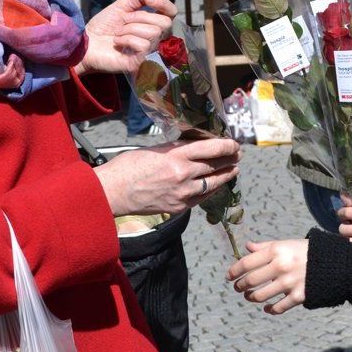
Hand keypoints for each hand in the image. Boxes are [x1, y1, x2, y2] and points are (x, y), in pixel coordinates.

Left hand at [74, 0, 174, 77]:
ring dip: (130, 28)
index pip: (171, 13)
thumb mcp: (122, 6)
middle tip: (124, 20)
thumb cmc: (104, 26)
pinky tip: (117, 42)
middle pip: (165, 23)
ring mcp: (150, 52)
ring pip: (154, 33)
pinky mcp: (142, 63)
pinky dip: (127, 39)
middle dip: (141, 17)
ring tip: (118, 33)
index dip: (163, 4)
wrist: (85, 42)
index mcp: (152, 23)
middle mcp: (155, 39)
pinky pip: (144, 45)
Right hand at [94, 138, 240, 217]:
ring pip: (214, 183)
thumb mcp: (155, 149)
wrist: (113, 192)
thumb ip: (177, 149)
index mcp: (177, 155)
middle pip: (216, 165)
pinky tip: (217, 186)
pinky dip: (212, 190)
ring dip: (226, 175)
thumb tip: (195, 147)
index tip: (235, 144)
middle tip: (238, 155)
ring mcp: (183, 193)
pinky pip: (202, 198)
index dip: (228, 145)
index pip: (212, 148)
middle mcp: (184, 174)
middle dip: (230, 159)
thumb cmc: (128, 167)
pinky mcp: (179, 207)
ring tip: (233, 170)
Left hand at [227, 239, 308, 313]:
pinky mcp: (299, 296)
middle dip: (240, 285)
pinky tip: (266, 308)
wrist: (335, 263)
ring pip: (260, 296)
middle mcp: (281, 266)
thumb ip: (266, 246)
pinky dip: (270, 309)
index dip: (234, 271)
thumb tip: (247, 247)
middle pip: (251, 281)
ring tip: (249, 296)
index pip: (247, 263)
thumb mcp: (286, 244)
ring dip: (251, 298)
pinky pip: (278, 307)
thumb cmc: (306, 251)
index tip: (229, 276)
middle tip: (238, 287)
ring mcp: (289, 283)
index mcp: (276, 251)